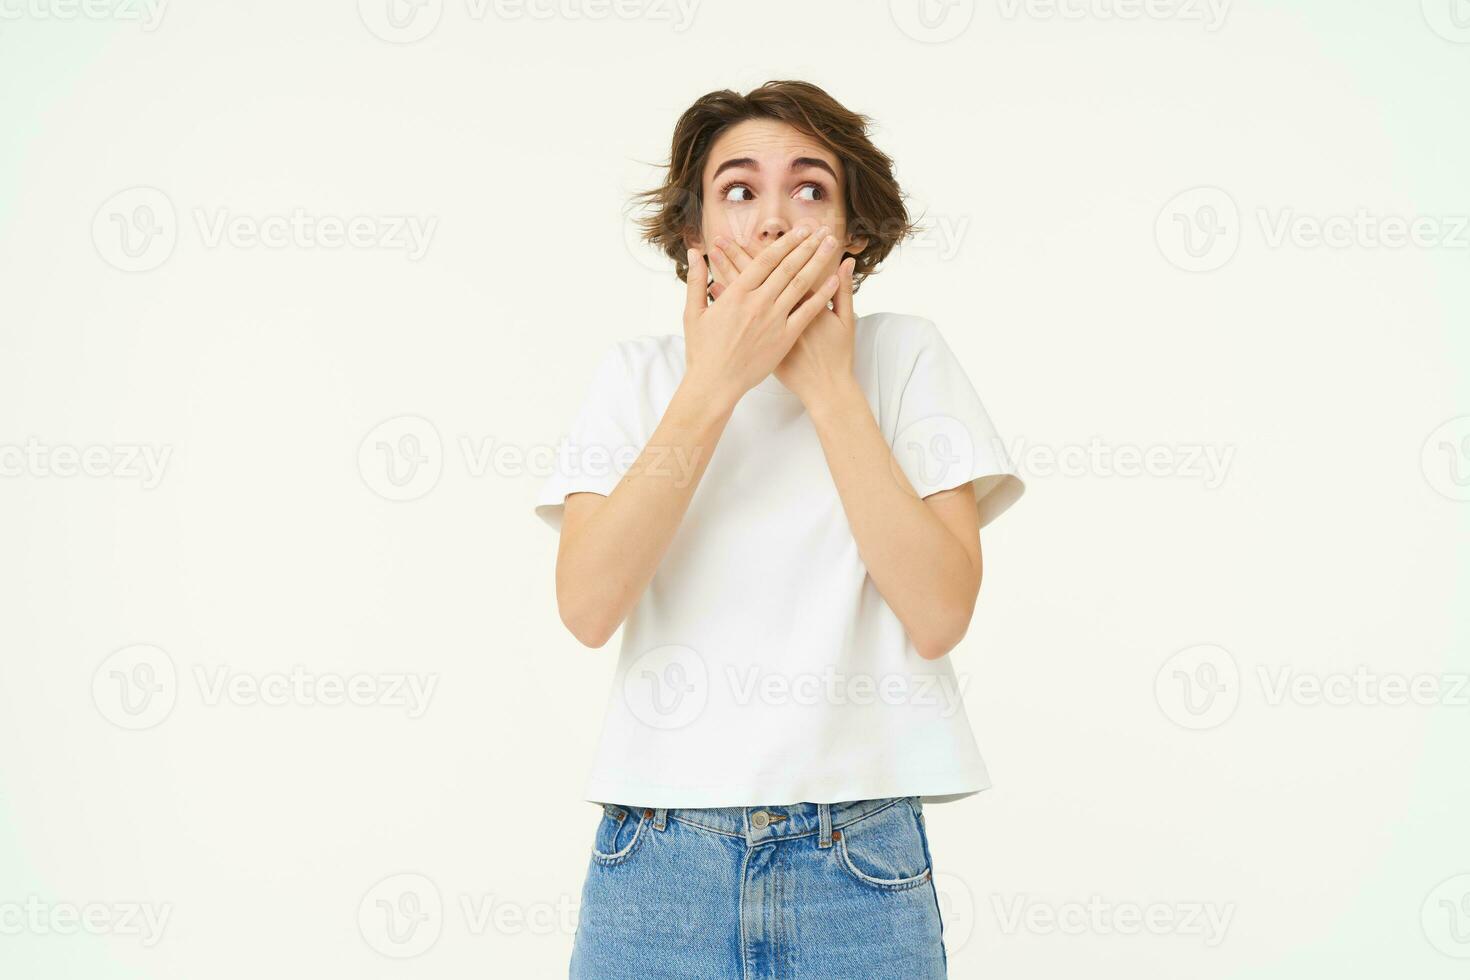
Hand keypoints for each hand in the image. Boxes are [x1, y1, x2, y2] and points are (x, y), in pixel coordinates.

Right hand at [682, 223, 841, 410]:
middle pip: (788, 267)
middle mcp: (757, 303)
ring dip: (818, 262)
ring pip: (800, 284)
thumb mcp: (693, 313)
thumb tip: (693, 253)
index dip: (786, 242)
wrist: (714, 384)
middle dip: (807, 245)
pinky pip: (807, 312)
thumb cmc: (702, 350)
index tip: (800, 230)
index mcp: (736, 294)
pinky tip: (833, 281)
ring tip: (831, 246)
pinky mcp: (784, 338)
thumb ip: (696, 280)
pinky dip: (821, 295)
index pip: (766, 260)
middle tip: (822, 230)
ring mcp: (773, 321)